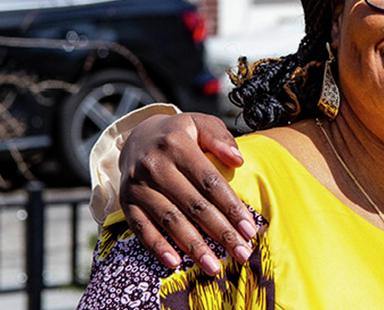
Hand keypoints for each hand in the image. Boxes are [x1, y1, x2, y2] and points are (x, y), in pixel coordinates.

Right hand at [119, 112, 256, 274]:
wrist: (137, 137)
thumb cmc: (179, 134)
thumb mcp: (201, 123)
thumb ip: (220, 138)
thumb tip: (238, 161)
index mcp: (178, 145)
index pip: (210, 182)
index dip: (231, 208)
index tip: (250, 230)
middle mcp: (155, 166)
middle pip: (194, 205)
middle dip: (220, 232)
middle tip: (241, 254)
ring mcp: (137, 186)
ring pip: (170, 220)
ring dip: (194, 247)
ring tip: (214, 267)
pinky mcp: (125, 202)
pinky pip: (141, 228)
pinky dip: (157, 247)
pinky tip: (175, 264)